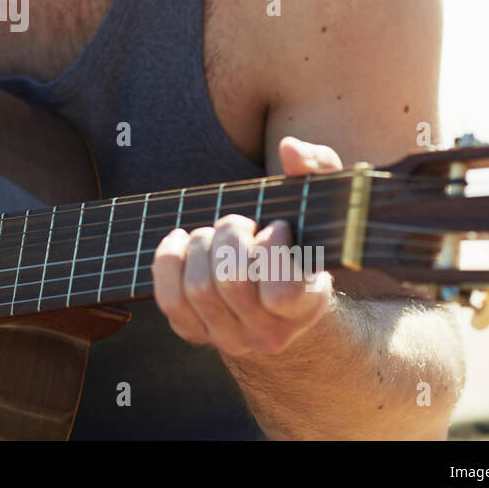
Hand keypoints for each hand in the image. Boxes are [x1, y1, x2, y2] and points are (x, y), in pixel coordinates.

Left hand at [151, 136, 339, 356]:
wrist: (280, 298)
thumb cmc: (300, 239)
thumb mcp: (320, 201)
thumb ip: (317, 168)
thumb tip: (289, 149)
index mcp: (308, 306)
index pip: (282, 292)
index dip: (272, 249)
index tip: (278, 227)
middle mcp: (269, 334)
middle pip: (230, 280)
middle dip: (230, 235)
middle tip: (242, 224)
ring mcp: (230, 338)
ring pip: (199, 288)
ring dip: (202, 245)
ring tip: (218, 234)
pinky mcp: (195, 333)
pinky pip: (170, 299)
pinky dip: (169, 261)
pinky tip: (181, 241)